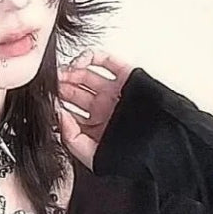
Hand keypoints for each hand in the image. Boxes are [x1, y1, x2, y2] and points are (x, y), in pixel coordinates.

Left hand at [56, 49, 134, 169]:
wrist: (165, 145)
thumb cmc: (135, 155)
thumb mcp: (94, 156)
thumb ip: (72, 139)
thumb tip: (59, 117)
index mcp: (93, 126)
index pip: (68, 112)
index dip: (56, 105)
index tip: (47, 103)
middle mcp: (102, 107)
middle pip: (74, 91)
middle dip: (61, 86)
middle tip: (50, 84)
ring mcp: (113, 90)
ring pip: (86, 74)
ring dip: (72, 71)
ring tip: (64, 74)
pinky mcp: (126, 76)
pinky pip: (105, 60)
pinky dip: (91, 56)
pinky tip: (80, 63)